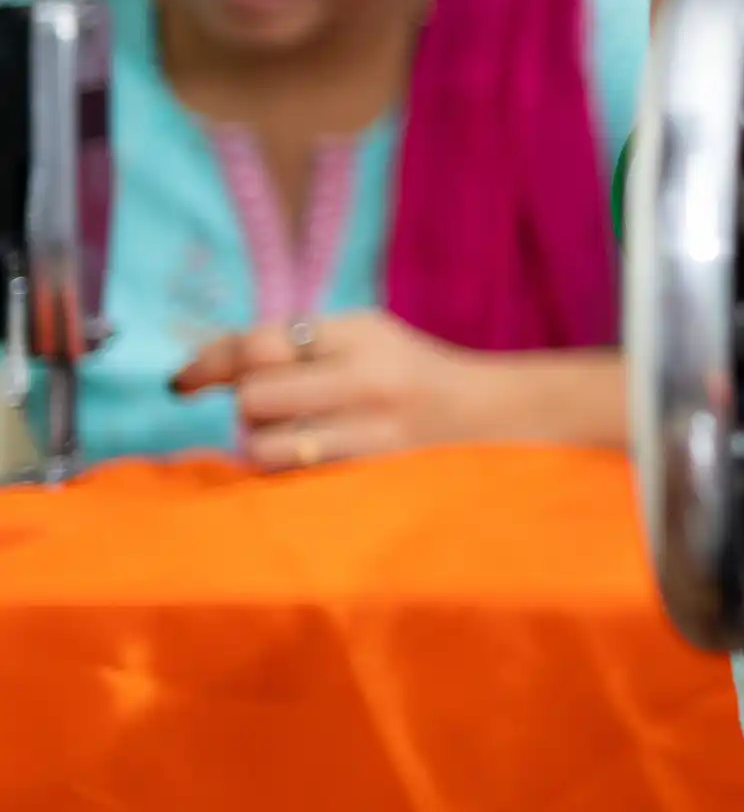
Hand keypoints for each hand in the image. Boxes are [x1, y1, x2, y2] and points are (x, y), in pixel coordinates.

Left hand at [169, 314, 613, 468]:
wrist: (493, 419)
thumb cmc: (412, 374)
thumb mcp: (366, 337)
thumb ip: (299, 344)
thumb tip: (208, 365)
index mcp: (361, 332)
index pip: (258, 343)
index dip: (208, 363)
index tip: (182, 382)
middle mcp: (367, 378)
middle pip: (253, 398)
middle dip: (249, 408)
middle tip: (273, 411)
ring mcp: (373, 431)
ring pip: (267, 447)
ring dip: (265, 446)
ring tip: (298, 439)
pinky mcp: (373, 474)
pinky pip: (293, 479)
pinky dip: (287, 473)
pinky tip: (312, 462)